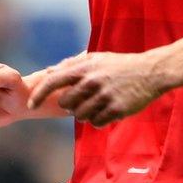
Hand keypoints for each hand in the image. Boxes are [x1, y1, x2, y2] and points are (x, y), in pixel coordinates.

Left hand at [26, 51, 168, 126]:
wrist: (152, 72)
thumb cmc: (121, 65)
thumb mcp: (96, 58)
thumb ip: (72, 65)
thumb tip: (48, 71)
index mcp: (85, 67)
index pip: (52, 82)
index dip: (38, 95)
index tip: (30, 106)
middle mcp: (92, 81)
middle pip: (66, 104)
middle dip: (70, 106)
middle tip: (83, 101)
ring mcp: (105, 96)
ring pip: (80, 116)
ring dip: (85, 114)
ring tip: (98, 105)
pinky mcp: (117, 109)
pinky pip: (96, 123)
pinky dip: (98, 121)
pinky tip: (107, 112)